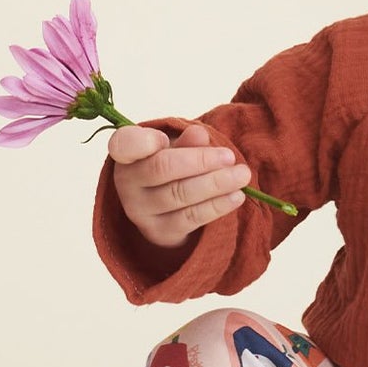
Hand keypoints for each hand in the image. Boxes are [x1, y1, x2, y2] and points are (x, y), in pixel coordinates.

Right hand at [108, 122, 251, 248]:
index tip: (164, 138)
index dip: (145, 141)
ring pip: (180, 194)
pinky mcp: (159, 232)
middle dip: (200, 161)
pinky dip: (217, 206)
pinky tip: (237, 197)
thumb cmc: (169, 167)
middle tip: (230, 156)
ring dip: (216, 184)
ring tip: (242, 175)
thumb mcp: (174, 149)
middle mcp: (127, 183)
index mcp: (126, 154)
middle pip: (162, 168)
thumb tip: (199, 134)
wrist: (163, 209)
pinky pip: (191, 217)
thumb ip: (185, 142)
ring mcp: (141, 210)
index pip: (125, 144)